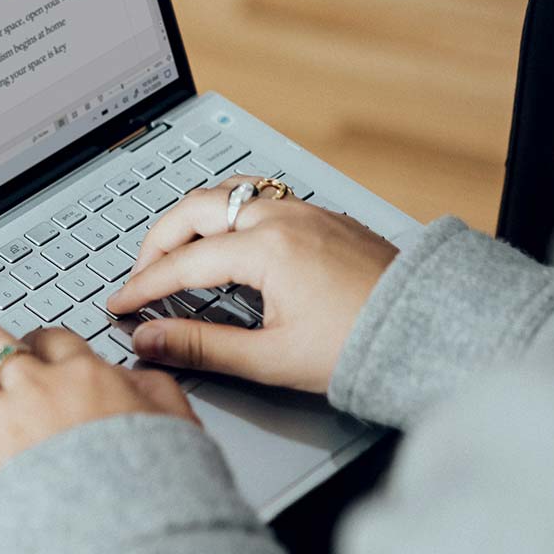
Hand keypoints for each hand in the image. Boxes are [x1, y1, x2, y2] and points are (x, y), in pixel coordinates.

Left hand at [0, 324, 195, 491]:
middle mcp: (37, 390)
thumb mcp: (177, 423)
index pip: (49, 337)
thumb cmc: (159, 486)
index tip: (31, 352)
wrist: (132, 536)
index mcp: (85, 375)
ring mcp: (3, 424)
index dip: (35, 343)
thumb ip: (153, 389)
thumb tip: (136, 375)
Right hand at [103, 177, 398, 394]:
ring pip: (228, 195)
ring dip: (193, 220)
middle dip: (158, 241)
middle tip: (141, 275)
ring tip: (176, 251)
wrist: (431, 332)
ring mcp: (306, 212)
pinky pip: (260, 199)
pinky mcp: (325, 217)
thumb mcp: (271, 358)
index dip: (143, 286)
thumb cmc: (362, 347)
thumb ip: (201, 347)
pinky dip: (227, 216)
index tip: (121, 305)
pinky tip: (227, 243)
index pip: (182, 263)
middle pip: (194, 210)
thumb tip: (149, 341)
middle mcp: (283, 218)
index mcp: (266, 249)